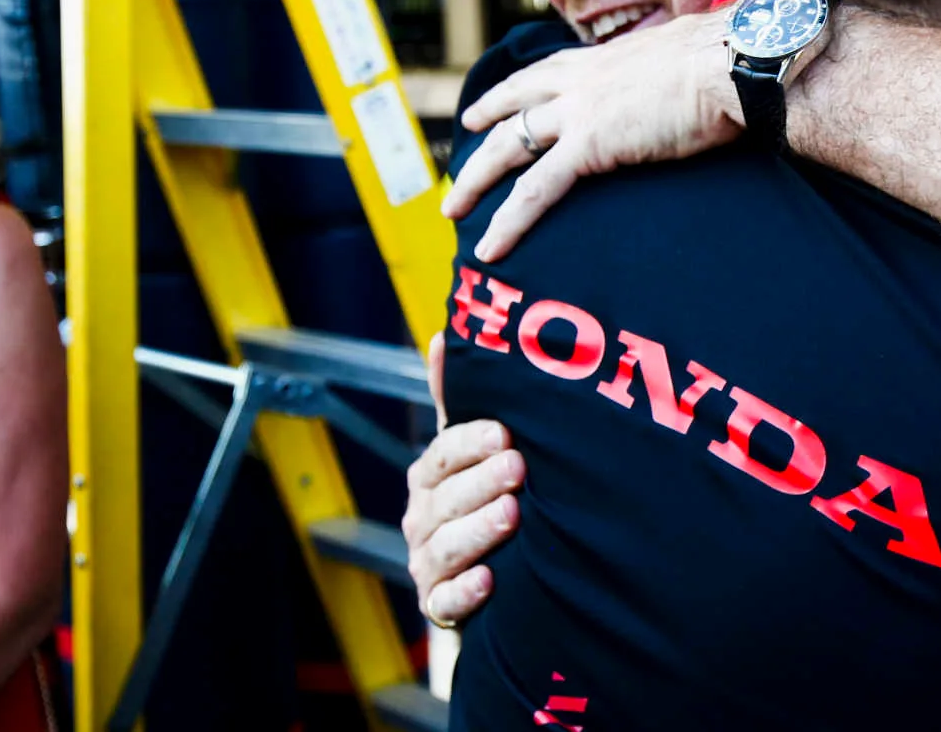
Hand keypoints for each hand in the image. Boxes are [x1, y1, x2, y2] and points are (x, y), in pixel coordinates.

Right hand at [403, 333, 525, 624]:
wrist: (498, 576)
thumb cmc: (486, 497)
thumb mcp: (474, 449)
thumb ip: (457, 400)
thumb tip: (445, 335)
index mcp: (431, 475)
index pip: (443, 453)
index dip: (470, 443)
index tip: (504, 433)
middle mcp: (422, 517)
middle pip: (445, 499)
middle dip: (480, 483)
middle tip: (518, 468)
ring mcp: (427, 562)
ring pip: (445, 546)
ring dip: (477, 531)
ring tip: (512, 514)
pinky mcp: (440, 605)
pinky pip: (446, 601)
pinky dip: (465, 592)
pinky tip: (491, 580)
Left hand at [442, 10, 740, 261]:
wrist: (730, 63)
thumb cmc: (729, 63)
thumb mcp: (689, 61)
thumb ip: (673, 77)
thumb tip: (693, 87)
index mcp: (605, 59)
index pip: (545, 72)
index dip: (513, 90)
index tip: (490, 106)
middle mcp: (582, 78)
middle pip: (514, 104)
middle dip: (482, 125)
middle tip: (459, 150)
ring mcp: (579, 110)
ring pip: (509, 147)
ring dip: (475, 181)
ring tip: (451, 212)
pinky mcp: (588, 144)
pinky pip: (534, 190)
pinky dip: (508, 221)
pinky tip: (489, 247)